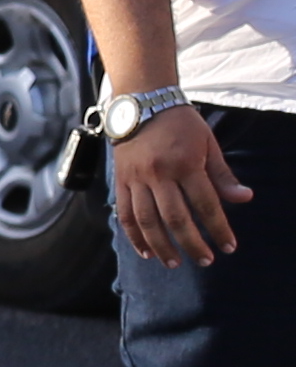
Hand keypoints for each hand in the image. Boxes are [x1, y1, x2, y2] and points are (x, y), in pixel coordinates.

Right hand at [116, 105, 253, 271]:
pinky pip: (125, 213)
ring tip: (174, 262)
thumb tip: (245, 199)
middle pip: (176, 218)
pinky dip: (134, 235)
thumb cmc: (181, 124)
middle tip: (205, 261)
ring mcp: (136, 178)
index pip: (205, 205)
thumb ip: (223, 175)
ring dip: (161, 245)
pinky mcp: (121, 180)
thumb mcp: (208, 144)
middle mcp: (159, 174)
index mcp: (185, 164)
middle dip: (192, 243)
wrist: (142, 103)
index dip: (219, 229)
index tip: (229, 247)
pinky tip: (144, 251)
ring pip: (147, 220)